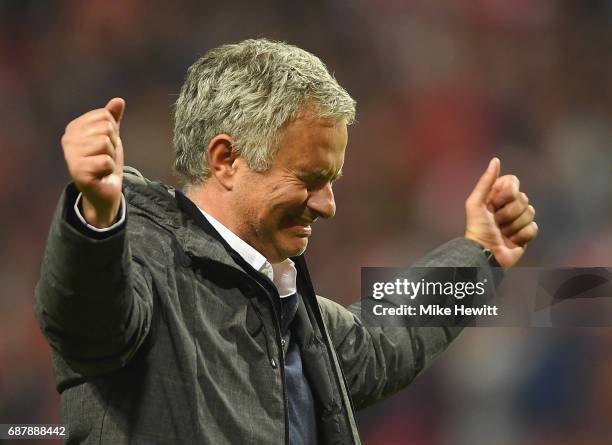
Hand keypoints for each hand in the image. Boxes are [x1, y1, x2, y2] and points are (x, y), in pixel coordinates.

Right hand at [62, 98, 125, 227]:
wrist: (104, 191)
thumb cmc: (106, 162)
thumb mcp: (111, 137)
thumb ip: (113, 118)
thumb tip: (119, 100)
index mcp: (74, 127)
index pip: (105, 115)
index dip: (113, 131)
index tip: (105, 146)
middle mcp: (68, 139)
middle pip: (106, 128)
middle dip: (112, 145)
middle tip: (104, 158)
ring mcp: (70, 155)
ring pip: (106, 143)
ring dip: (111, 157)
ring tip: (102, 166)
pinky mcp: (78, 172)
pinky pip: (106, 161)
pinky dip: (109, 169)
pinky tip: (101, 175)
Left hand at [464, 157, 537, 267]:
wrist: (485, 254)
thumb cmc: (477, 229)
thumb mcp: (475, 204)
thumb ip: (485, 182)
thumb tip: (496, 160)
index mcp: (496, 196)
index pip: (513, 182)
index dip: (506, 192)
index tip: (494, 203)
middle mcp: (509, 205)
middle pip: (523, 197)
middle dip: (508, 212)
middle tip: (496, 222)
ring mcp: (518, 220)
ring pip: (530, 212)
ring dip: (514, 225)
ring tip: (502, 233)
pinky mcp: (526, 234)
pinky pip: (534, 228)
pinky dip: (521, 236)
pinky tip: (511, 240)